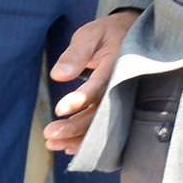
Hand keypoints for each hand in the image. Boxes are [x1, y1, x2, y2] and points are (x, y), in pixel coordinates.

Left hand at [43, 10, 137, 157]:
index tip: (60, 109)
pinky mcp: (118, 106)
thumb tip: (59, 75)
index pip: (101, 85)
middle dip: (75, 126)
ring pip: (102, 124)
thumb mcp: (91, 35)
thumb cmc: (108, 34)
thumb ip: (77, 53)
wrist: (132, 36)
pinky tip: (69, 147)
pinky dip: (88, 138)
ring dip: (77, 137)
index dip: (82, 98)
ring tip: (52, 142)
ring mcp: (123, 98)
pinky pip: (105, 126)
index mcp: (118, 65)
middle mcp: (123, 86)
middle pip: (101, 112)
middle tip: (49, 134)